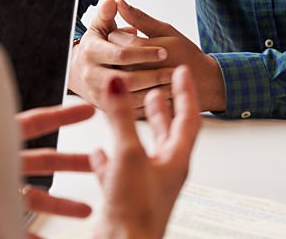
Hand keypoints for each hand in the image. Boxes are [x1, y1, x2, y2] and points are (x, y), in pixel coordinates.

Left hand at [16, 102, 95, 219]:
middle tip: (94, 163)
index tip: (88, 111)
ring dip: (60, 204)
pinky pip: (15, 226)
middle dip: (71, 162)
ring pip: (33, 198)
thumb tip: (59, 115)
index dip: (63, 116)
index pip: (33, 123)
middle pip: (41, 161)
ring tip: (86, 211)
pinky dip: (33, 234)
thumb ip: (12, 132)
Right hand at [68, 0, 173, 110]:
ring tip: (174, 85)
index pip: (121, 54)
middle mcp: (91, 75)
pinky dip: (149, 106)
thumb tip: (114, 0)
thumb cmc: (96, 47)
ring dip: (154, 92)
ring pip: (130, 98)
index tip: (165, 51)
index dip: (144, 53)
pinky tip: (166, 98)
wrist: (79, 74)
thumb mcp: (99, 29)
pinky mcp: (105, 108)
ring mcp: (98, 94)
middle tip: (174, 72)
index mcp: (91, 52)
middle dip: (153, 76)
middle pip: (127, 79)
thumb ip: (107, 15)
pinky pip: (129, 111)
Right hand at [91, 66, 200, 238]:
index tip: (183, 73)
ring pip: (142, 152)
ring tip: (129, 113)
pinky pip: (118, 173)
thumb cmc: (136, 213)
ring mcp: (145, 187)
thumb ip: (121, 118)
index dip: (185, 92)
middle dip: (162, 110)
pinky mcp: (125, 200)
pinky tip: (98, 153)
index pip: (188, 118)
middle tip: (159, 89)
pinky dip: (108, 159)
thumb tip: (118, 83)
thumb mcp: (129, 155)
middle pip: (167, 134)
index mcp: (176, 160)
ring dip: (135, 130)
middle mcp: (164, 172)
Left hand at [110, 0, 226, 112]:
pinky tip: (138, 78)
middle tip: (134, 48)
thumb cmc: (185, 53)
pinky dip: (125, 85)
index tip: (133, 33)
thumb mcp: (166, 31)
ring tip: (137, 63)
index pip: (116, 37)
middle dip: (120, 49)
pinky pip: (121, 94)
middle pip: (113, 56)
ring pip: (114, 75)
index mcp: (145, 51)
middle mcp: (138, 72)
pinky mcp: (138, 106)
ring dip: (120, 66)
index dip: (122, 33)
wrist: (204, 84)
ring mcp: (137, 92)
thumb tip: (117, 0)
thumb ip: (139, 17)